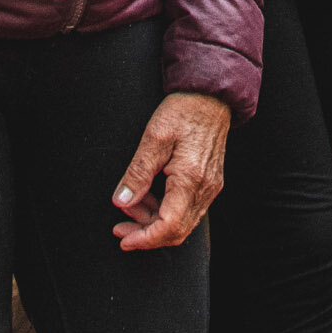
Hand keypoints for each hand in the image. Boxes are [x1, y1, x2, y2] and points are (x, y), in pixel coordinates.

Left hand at [112, 92, 230, 251]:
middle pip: (176, 231)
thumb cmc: (183, 110)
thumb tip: (121, 201)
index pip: (169, 226)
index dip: (144, 238)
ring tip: (132, 203)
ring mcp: (210, 186)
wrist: (211, 94)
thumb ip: (138, 173)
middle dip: (146, 234)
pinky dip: (166, 210)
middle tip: (120, 227)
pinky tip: (149, 195)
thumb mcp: (154, 137)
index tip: (123, 238)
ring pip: (182, 222)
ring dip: (154, 221)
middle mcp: (205, 188)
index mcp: (191, 179)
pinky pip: (188, 209)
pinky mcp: (210, 182)